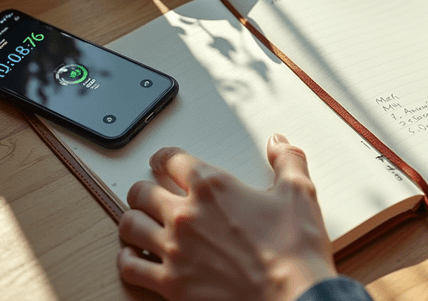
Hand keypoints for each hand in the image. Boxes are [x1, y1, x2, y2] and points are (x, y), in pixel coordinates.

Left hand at [117, 134, 335, 300]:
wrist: (293, 297)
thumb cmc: (295, 250)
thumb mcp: (299, 194)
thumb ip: (287, 160)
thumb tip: (277, 142)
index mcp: (213, 187)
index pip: (171, 159)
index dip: (164, 157)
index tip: (163, 161)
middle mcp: (186, 215)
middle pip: (141, 191)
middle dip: (144, 189)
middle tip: (151, 193)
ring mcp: (174, 250)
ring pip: (130, 225)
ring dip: (133, 220)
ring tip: (141, 222)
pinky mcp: (171, 283)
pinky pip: (131, 266)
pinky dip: (128, 259)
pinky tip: (136, 256)